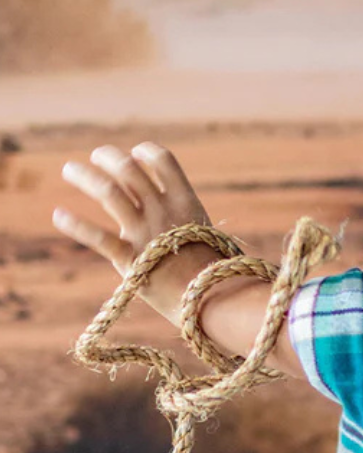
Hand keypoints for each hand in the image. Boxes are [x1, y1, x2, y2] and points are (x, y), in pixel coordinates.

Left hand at [53, 142, 220, 322]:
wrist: (213, 300)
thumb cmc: (211, 273)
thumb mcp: (204, 235)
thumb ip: (180, 220)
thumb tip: (164, 209)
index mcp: (185, 202)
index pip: (163, 160)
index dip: (146, 152)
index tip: (134, 154)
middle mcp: (164, 210)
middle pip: (130, 169)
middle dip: (108, 157)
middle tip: (95, 156)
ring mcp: (146, 233)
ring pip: (110, 192)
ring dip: (86, 176)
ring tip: (69, 169)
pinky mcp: (130, 259)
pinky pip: (98, 237)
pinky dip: (75, 224)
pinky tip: (58, 215)